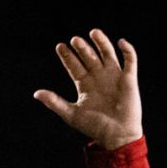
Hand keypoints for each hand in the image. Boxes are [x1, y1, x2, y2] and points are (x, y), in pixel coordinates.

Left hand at [33, 29, 142, 149]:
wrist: (116, 136)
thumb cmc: (94, 127)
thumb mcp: (71, 114)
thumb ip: (54, 102)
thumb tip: (36, 93)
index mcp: (84, 84)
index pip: (74, 66)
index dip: (67, 56)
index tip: (60, 46)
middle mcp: (98, 77)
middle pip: (89, 57)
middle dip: (82, 48)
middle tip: (75, 40)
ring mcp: (114, 77)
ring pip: (107, 54)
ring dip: (101, 43)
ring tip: (93, 32)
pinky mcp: (129, 79)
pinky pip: (130, 61)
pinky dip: (127, 50)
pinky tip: (120, 42)